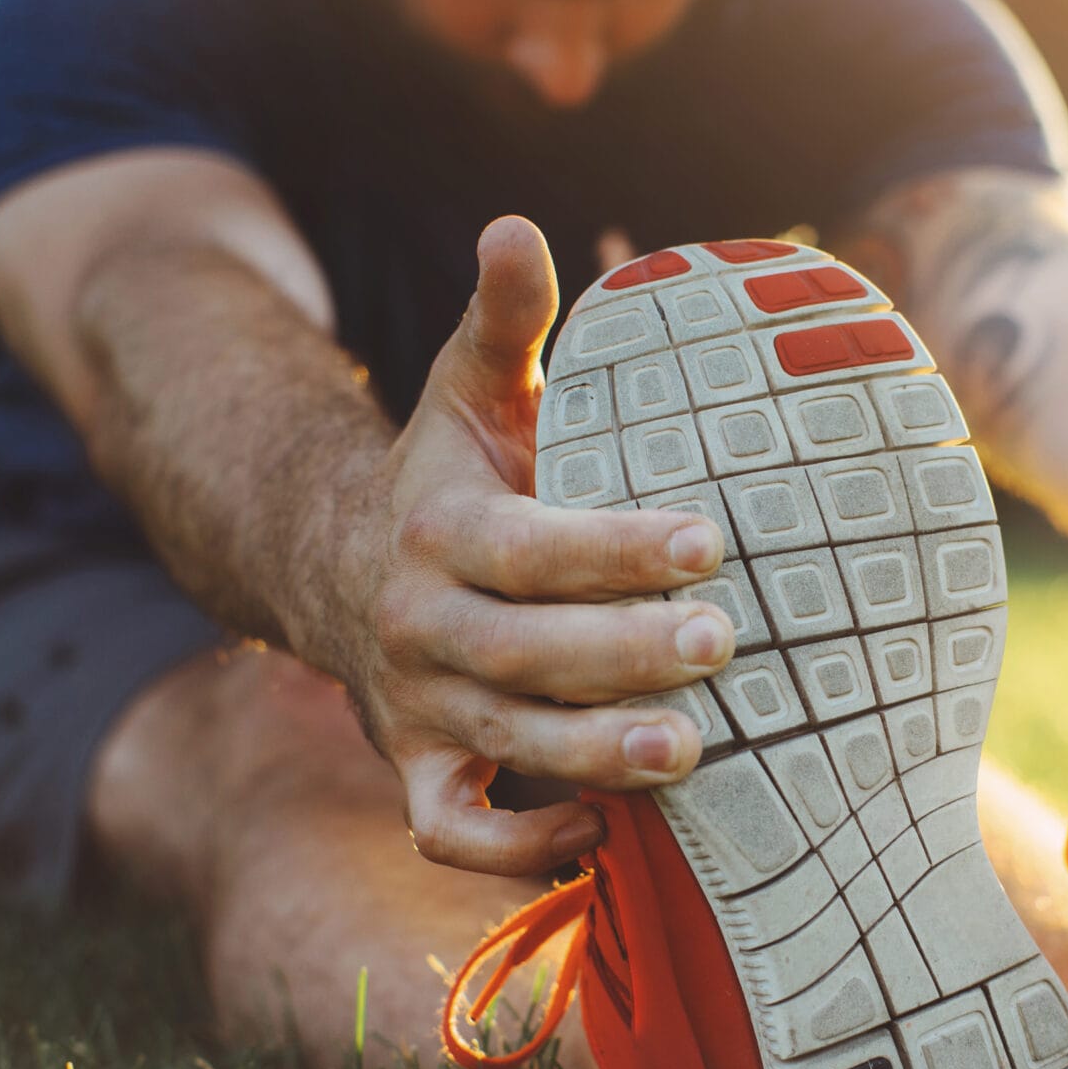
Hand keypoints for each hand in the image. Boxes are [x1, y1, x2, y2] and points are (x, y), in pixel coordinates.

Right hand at [307, 216, 732, 874]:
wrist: (343, 574)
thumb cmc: (450, 477)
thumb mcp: (471, 392)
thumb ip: (505, 319)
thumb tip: (515, 222)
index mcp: (439, 530)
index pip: (529, 545)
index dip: (614, 548)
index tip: (708, 541)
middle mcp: (421, 626)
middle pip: (523, 651)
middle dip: (622, 654)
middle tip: (723, 644)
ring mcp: (419, 710)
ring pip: (503, 745)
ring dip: (594, 756)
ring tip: (690, 749)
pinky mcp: (421, 776)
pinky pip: (454, 833)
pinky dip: (516, 846)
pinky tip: (600, 828)